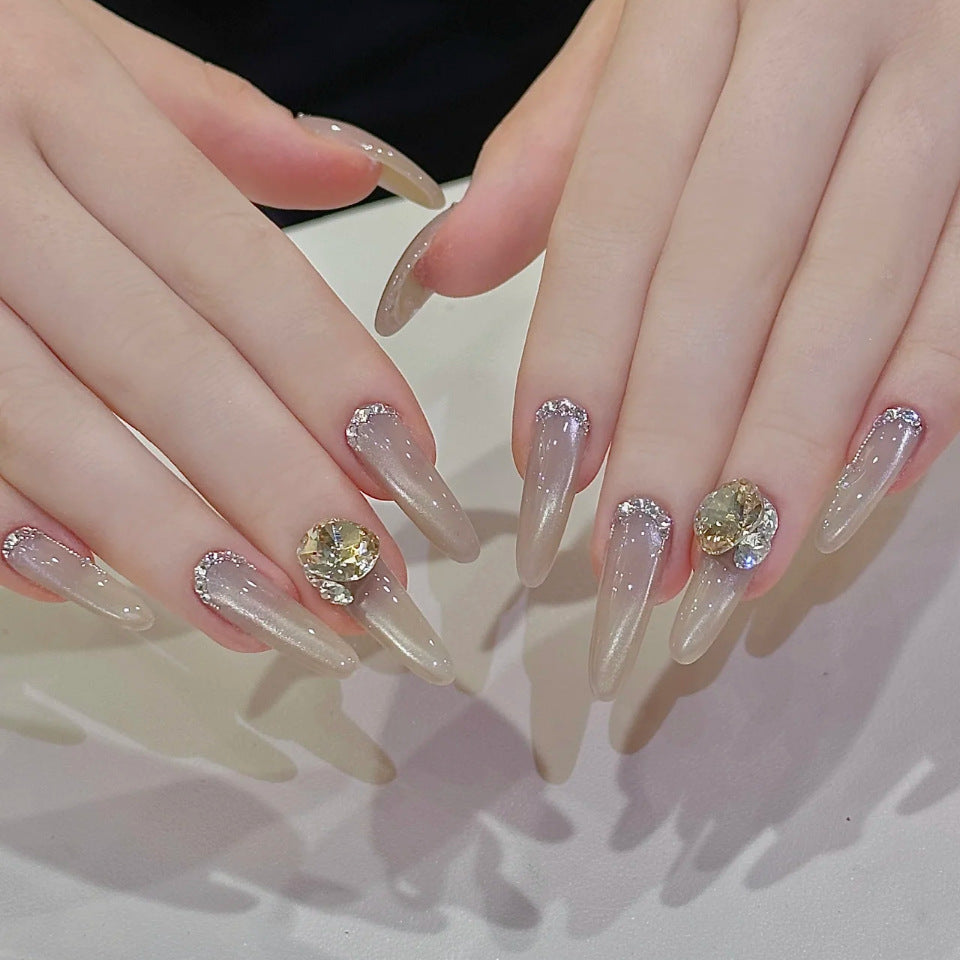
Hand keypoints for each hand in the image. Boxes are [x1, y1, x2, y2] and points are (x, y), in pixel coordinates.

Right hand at [0, 0, 474, 684]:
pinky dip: (19, 529)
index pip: (231, 261)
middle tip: (358, 579)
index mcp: (61, 96)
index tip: (404, 461)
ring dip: (167, 538)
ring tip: (266, 616)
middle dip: (273, 485)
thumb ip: (210, 114)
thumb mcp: (69, 46)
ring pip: (53, 426)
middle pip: (161, 361)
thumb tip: (351, 167)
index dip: (326, 370)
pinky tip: (106, 592)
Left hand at [378, 0, 959, 694]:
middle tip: (637, 558)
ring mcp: (945, 83)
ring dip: (788, 446)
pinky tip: (861, 488)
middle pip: (731, 266)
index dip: (582, 347)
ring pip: (854, 290)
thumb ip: (552, 149)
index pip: (621, 203)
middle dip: (678, 430)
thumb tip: (443, 271)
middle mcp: (832, 30)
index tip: (550, 472)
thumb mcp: (641, 24)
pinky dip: (921, 391)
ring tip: (732, 563)